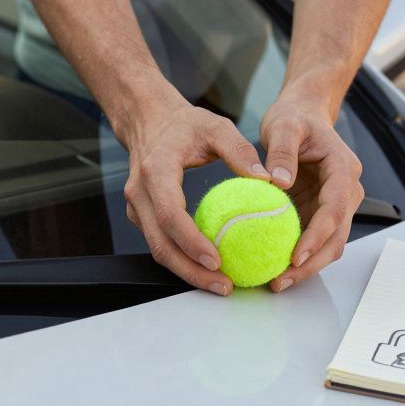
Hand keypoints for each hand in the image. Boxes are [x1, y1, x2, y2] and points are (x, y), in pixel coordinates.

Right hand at [121, 99, 269, 295]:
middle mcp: (139, 193)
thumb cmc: (184, 124)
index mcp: (155, 171)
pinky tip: (208, 266)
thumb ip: (240, 150)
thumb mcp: (216, 126)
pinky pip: (160, 243)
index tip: (217, 259)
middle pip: (160, 244)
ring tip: (221, 283)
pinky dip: (182, 259)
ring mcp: (137, 207)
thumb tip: (268, 178)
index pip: (170, 215)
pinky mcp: (142, 216)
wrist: (148, 120)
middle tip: (223, 285)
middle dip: (191, 271)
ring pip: (158, 249)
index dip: (191, 242)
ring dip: (187, 271)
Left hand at [259, 99, 364, 292]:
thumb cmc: (296, 117)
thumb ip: (282, 153)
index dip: (317, 236)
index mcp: (343, 170)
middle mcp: (346, 191)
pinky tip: (274, 266)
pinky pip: (312, 238)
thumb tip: (279, 183)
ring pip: (328, 243)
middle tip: (282, 279)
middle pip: (336, 236)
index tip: (295, 255)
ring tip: (277, 281)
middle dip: (312, 262)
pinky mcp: (319, 210)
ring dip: (306, 265)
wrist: (303, 113)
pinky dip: (297, 254)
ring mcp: (334, 203)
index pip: (335, 210)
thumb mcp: (284, 126)